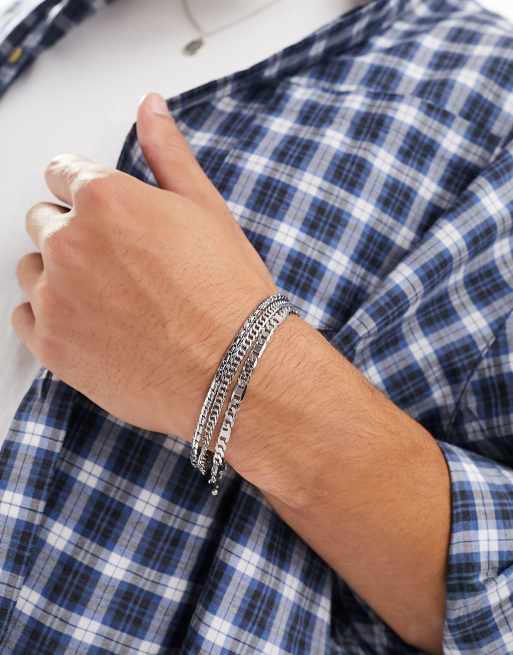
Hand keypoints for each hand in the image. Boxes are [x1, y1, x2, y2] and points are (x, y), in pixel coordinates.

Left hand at [12, 92, 277, 438]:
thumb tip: (150, 106)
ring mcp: (55, 297)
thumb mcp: (206, 210)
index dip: (83, 190)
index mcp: (105, 201)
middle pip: (42, 220)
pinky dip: (49, 316)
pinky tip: (91, 324)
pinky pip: (26, 316)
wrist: (236, 369)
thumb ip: (167, 153)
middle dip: (72, 232)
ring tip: (107, 297)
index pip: (62, 173)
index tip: (99, 210)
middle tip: (117, 262)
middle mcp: (69, 243)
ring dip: (57, 274)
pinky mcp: (52, 345)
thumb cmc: (229, 294)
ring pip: (31, 269)